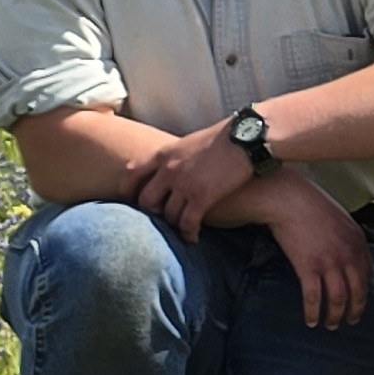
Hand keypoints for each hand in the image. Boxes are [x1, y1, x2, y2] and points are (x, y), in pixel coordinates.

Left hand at [128, 116, 255, 239]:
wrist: (246, 136)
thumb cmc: (223, 137)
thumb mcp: (189, 142)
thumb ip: (175, 157)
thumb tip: (170, 171)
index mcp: (164, 153)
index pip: (131, 173)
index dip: (127, 191)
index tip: (130, 202)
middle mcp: (169, 170)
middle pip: (146, 201)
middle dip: (152, 214)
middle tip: (161, 220)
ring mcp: (184, 184)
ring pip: (168, 215)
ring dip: (173, 225)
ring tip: (180, 229)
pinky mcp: (202, 197)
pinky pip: (188, 223)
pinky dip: (188, 234)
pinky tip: (192, 238)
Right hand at [245, 168, 372, 327]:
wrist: (290, 199)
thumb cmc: (313, 207)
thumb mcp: (342, 221)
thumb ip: (350, 241)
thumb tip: (351, 258)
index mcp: (358, 243)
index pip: (367, 276)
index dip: (364, 293)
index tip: (358, 302)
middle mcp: (348, 255)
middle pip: (357, 292)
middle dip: (354, 311)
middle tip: (350, 322)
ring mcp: (329, 263)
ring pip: (337, 299)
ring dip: (334, 316)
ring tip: (330, 325)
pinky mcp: (308, 268)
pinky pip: (313, 298)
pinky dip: (312, 312)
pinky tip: (310, 321)